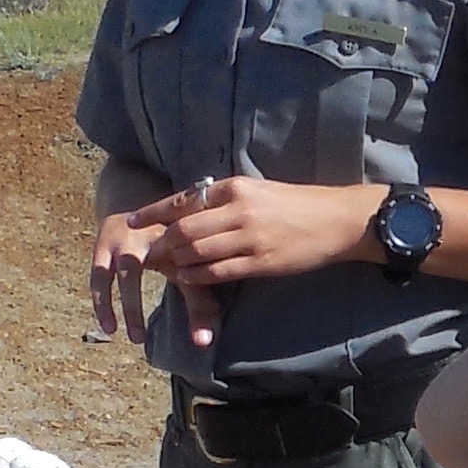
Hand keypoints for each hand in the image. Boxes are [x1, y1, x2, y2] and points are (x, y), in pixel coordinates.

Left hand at [90, 176, 376, 351]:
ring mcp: (250, 238)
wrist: (336, 220)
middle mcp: (240, 210)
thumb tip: (189, 207)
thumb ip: (225, 198)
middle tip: (146, 253)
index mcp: (236, 187)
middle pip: (185, 229)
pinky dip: (197, 277)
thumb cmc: (296, 204)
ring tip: (164, 268)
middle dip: (160, 243)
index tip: (131, 222)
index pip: (184, 200)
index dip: (153, 213)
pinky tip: (186, 279)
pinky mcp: (261, 262)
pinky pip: (218, 273)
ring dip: (176, 262)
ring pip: (198, 253)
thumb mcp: (258, 190)